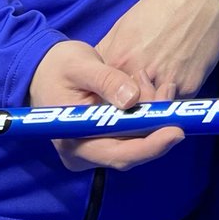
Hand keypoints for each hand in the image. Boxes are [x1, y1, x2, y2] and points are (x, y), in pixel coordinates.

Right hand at [28, 39, 182, 170]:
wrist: (42, 68)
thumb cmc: (57, 66)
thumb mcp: (80, 65)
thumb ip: (106, 80)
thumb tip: (133, 98)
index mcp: (74, 142)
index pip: (118, 154)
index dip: (150, 146)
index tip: (176, 130)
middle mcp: (86, 154)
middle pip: (132, 150)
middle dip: (157, 124)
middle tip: (170, 93)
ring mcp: (96, 148)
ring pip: (136, 141)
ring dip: (154, 116)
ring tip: (162, 86)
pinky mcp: (105, 138)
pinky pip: (133, 132)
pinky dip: (148, 114)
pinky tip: (156, 92)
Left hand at [96, 0, 218, 102]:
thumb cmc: (160, 9)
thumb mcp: (123, 26)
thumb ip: (106, 54)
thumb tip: (94, 74)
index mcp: (119, 59)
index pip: (101, 97)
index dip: (103, 102)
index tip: (107, 103)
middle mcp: (141, 73)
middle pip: (126, 110)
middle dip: (126, 110)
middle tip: (129, 106)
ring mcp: (166, 81)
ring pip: (152, 111)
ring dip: (150, 108)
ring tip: (150, 97)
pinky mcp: (189, 86)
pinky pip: (174, 105)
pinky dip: (170, 100)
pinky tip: (170, 86)